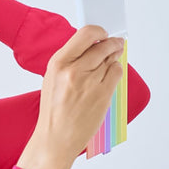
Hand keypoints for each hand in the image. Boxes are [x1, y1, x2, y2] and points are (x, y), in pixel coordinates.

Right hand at [17, 26, 124, 168]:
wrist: (55, 137)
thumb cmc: (53, 109)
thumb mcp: (52, 78)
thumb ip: (71, 60)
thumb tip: (91, 44)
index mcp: (58, 63)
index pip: (85, 35)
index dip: (99, 31)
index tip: (103, 32)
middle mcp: (74, 70)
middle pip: (102, 45)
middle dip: (112, 42)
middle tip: (116, 42)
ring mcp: (90, 83)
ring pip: (111, 59)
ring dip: (114, 56)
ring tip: (112, 57)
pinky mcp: (102, 95)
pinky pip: (116, 73)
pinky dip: (116, 71)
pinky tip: (110, 74)